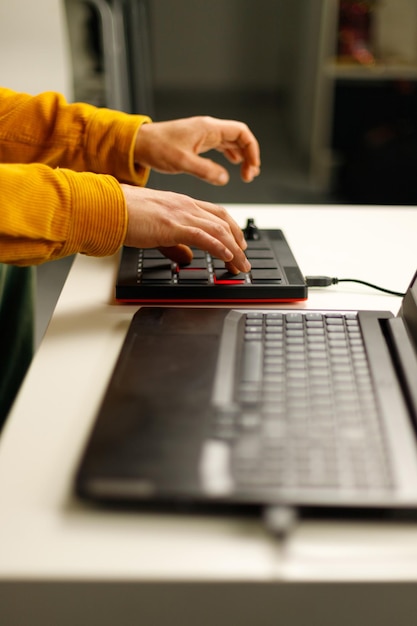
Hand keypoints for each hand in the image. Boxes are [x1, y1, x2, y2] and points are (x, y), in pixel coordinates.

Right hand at [121, 184, 250, 273]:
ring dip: (234, 250)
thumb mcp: (155, 230)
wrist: (107, 207)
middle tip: (244, 260)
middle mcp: (185, 205)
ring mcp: (180, 214)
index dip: (231, 229)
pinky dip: (219, 247)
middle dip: (238, 242)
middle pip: (223, 221)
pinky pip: (204, 236)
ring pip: (219, 230)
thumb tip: (187, 258)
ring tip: (240, 266)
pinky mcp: (173, 226)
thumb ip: (174, 245)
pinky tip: (228, 257)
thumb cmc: (124, 214)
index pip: (216, 214)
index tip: (238, 244)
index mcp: (181, 203)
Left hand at [134, 116, 260, 185]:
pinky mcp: (198, 142)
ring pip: (231, 143)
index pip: (241, 133)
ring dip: (241, 157)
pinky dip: (229, 157)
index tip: (253, 166)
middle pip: (239, 138)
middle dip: (249, 156)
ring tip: (245, 174)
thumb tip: (224, 179)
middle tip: (249, 175)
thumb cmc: (156, 147)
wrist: (139, 144)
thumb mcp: (182, 162)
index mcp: (208, 128)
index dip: (252, 149)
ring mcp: (203, 135)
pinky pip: (221, 147)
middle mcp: (208, 129)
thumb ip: (206, 170)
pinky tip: (231, 168)